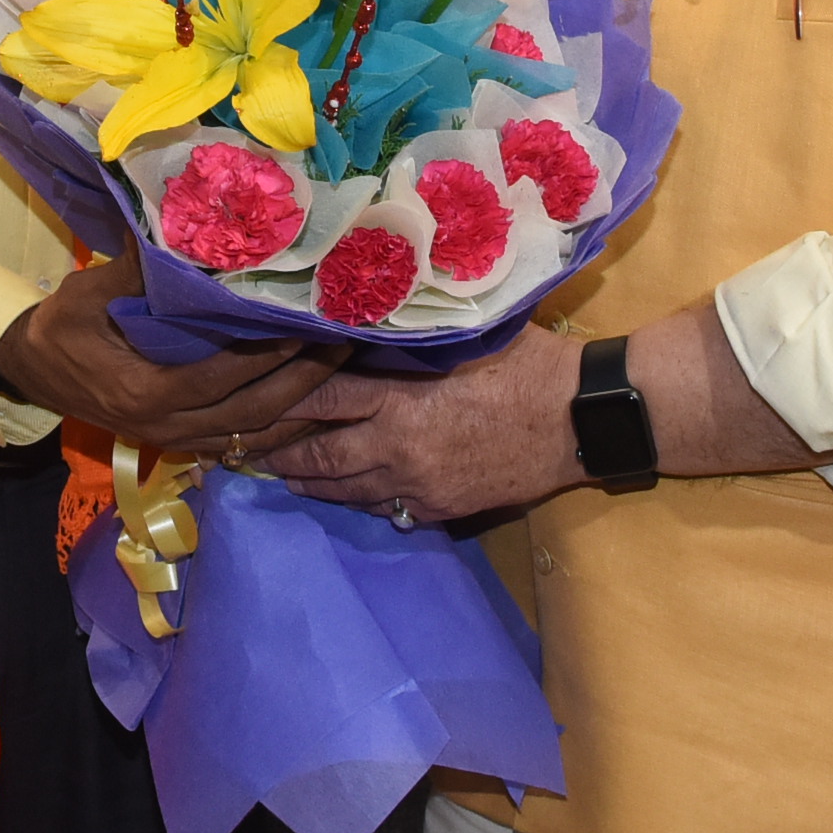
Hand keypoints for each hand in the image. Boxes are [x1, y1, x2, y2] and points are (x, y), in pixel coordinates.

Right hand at [0, 258, 333, 454]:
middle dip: (303, 381)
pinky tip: (313, 409)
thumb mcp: (89, 292)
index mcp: (144, 392)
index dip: (266, 355)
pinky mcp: (181, 443)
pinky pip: (242, 444)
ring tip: (343, 374)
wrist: (31, 372)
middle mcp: (166, 425)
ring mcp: (175, 440)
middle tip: (343, 345)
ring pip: (253, 434)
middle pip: (251, 412)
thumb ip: (136, 265)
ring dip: (301, 408)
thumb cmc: (61, 328)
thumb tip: (178, 219)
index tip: (305, 327)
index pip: (219, 376)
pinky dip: (281, 430)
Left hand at [266, 331, 580, 531]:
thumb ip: (413, 340)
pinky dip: (364, 502)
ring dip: (314, 486)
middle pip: (322, 457)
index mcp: (400, 398)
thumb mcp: (465, 338)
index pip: (322, 399)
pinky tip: (351, 497)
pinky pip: (390, 509)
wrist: (581, 419)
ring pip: (350, 492)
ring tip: (286, 479)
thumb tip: (373, 322)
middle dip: (283, 456)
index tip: (253, 400)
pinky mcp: (444, 508)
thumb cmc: (528, 365)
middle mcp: (399, 447)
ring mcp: (420, 484)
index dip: (283, 400)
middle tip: (250, 453)